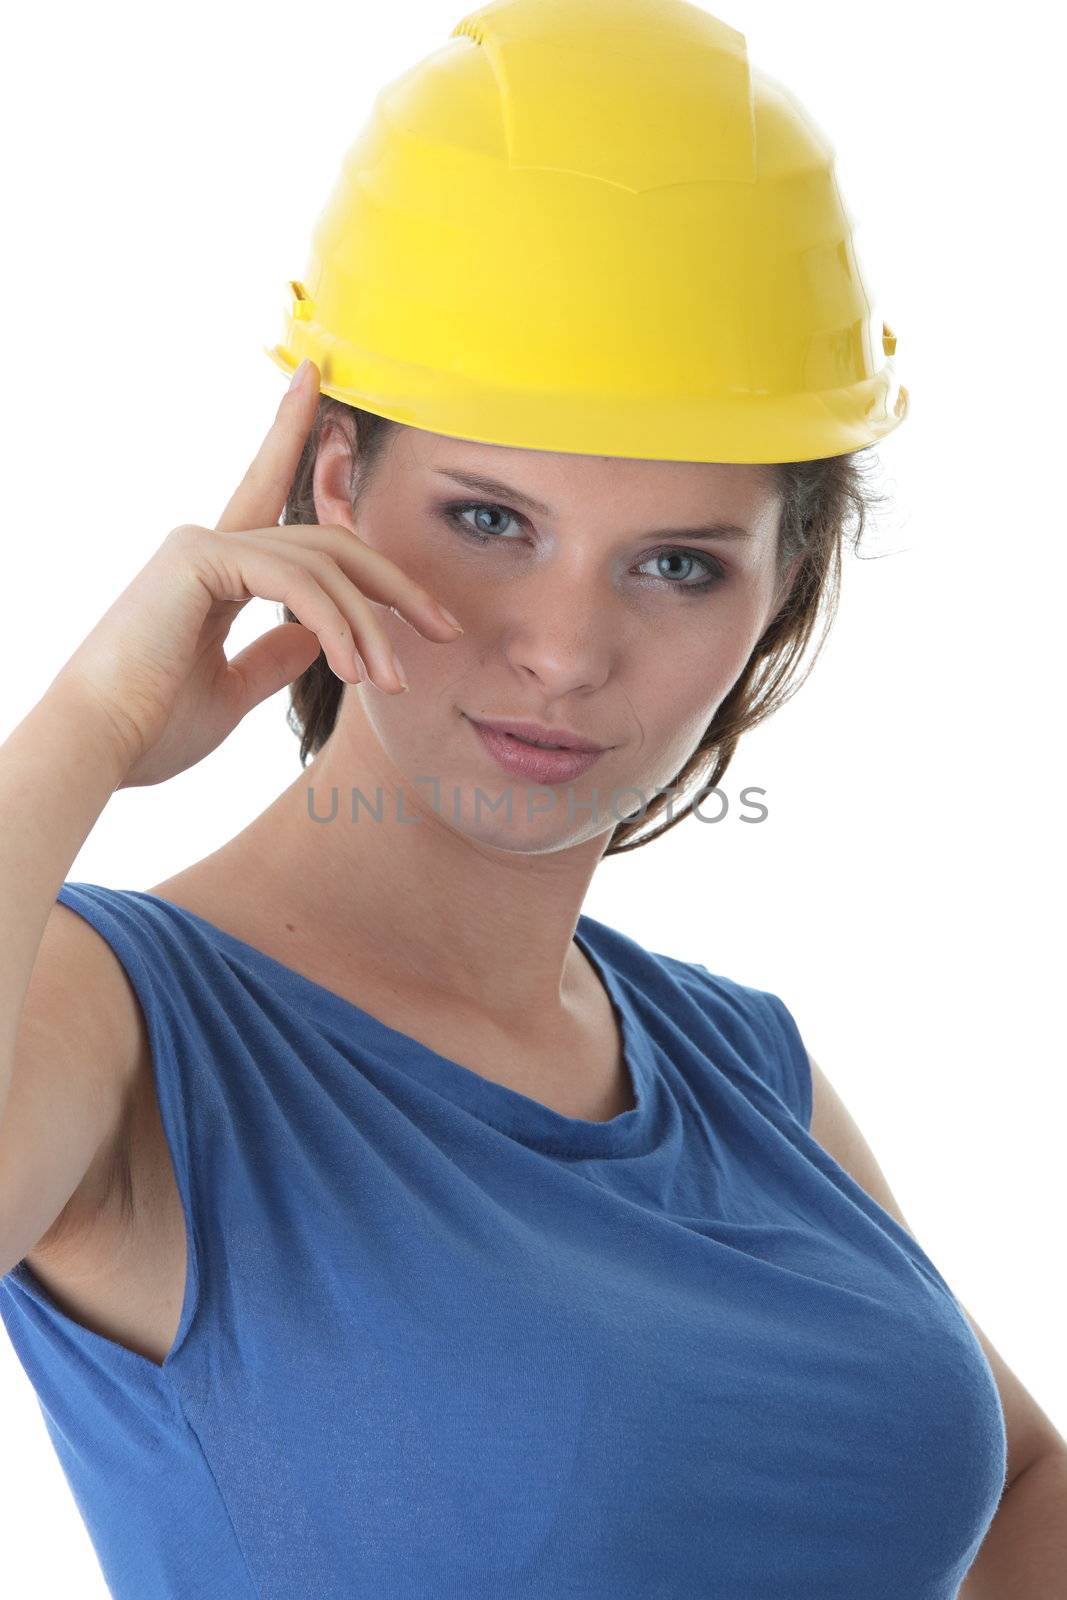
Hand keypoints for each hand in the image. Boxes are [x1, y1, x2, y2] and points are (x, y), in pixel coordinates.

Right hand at [48, 362, 462, 787]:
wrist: (99, 747)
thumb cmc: (151, 729)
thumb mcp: (231, 691)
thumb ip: (273, 658)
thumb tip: (314, 639)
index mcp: (215, 571)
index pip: (270, 495)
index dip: (292, 433)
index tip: (319, 382)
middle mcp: (209, 545)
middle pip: (330, 543)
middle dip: (396, 585)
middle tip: (446, 630)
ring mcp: (202, 544)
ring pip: (323, 567)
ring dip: (371, 627)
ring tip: (393, 682)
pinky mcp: (198, 558)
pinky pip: (294, 580)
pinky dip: (335, 623)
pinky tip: (351, 669)